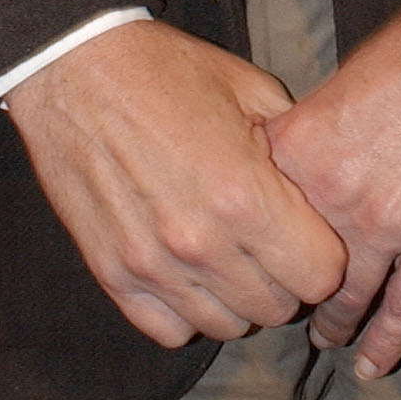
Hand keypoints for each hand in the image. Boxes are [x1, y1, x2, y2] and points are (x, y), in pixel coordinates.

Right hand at [4, 17, 346, 349]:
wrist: (77, 68)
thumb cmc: (168, 71)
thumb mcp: (250, 88)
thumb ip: (294, 147)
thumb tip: (322, 186)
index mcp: (246, 195)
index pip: (320, 276)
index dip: (324, 253)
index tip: (310, 232)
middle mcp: (202, 243)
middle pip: (277, 309)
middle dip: (285, 277)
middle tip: (270, 240)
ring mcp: (154, 266)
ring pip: (227, 327)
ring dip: (237, 296)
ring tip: (229, 252)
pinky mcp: (113, 276)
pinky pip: (170, 331)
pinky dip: (187, 309)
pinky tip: (189, 269)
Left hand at [266, 0, 400, 377]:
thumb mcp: (343, 79)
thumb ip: (312, 135)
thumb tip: (292, 168)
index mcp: (302, 147)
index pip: (257, 213)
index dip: (252, 237)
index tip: (249, 255)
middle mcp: (334, 194)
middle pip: (296, 262)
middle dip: (288, 287)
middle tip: (281, 305)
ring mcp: (387, 224)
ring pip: (348, 296)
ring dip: (333, 323)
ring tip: (323, 337)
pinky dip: (387, 343)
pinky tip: (373, 367)